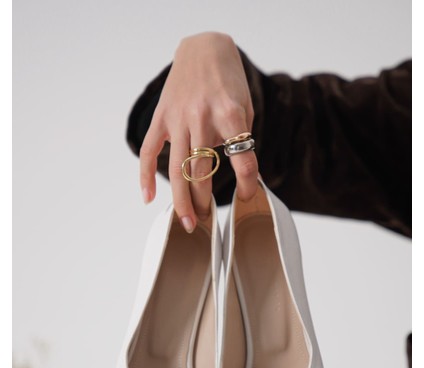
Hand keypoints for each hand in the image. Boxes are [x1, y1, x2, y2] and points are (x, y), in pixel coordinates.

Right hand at [139, 32, 258, 231]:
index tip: (249, 195)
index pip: (242, 158)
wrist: (204, 48)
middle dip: (205, 202)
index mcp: (229, 113)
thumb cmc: (229, 81)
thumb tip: (244, 178)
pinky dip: (145, 175)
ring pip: (177, 168)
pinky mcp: (161, 117)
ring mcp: (178, 117)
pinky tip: (149, 198)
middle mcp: (201, 117)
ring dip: (181, 200)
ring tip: (187, 223)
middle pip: (201, 172)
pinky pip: (148, 150)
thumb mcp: (245, 107)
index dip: (248, 181)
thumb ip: (241, 140)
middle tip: (207, 225)